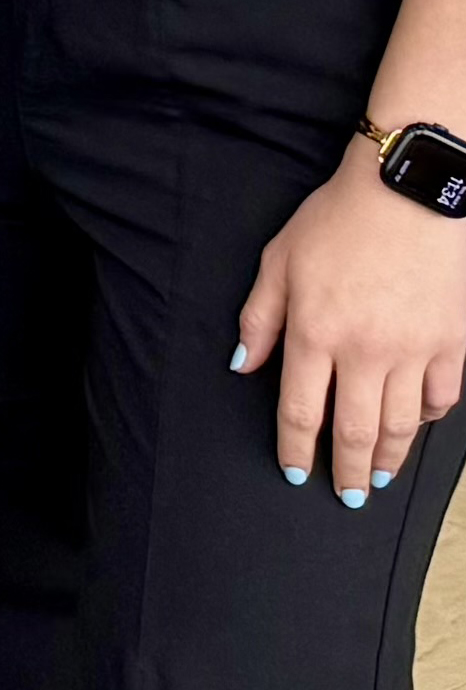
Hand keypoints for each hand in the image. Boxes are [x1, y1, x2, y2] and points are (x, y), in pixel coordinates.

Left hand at [236, 149, 465, 502]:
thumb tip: (244, 366)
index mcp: (316, 333)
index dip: (297, 448)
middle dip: (349, 472)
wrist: (407, 193)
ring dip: (390, 458)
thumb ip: (259, 319)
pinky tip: (417, 424)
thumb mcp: (278, 262)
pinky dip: (429, 417)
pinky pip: (443, 396)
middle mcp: (365, 351)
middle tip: (347, 496)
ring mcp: (414, 349)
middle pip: (356, 431)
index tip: (296, 471)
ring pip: (402, 424)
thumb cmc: (336, 222)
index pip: (302, 410)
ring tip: (380, 477)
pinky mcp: (452, 341)